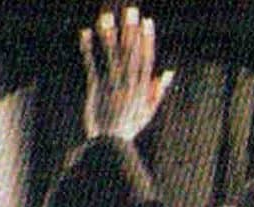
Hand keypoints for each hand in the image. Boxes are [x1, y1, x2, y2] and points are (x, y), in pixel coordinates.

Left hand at [81, 7, 174, 140]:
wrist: (109, 147)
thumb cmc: (128, 130)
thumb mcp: (147, 112)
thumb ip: (158, 91)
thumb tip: (168, 71)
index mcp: (142, 88)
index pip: (146, 58)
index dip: (146, 39)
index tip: (147, 22)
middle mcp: (128, 84)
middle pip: (130, 52)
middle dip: (130, 30)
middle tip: (130, 11)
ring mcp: (112, 86)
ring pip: (111, 56)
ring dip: (108, 35)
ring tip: (106, 17)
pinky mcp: (95, 90)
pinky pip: (92, 65)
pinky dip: (88, 49)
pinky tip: (85, 34)